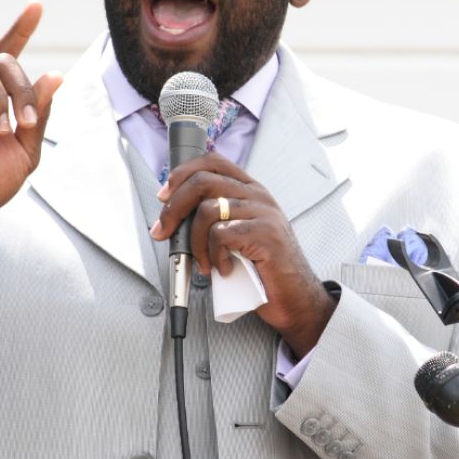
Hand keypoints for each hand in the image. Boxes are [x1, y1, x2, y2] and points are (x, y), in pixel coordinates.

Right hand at [0, 1, 64, 264]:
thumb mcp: (26, 151)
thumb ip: (39, 114)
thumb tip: (55, 74)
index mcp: (2, 100)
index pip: (10, 55)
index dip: (21, 28)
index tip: (36, 5)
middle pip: (3, 61)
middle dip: (21, 87)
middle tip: (25, 123)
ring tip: (0, 129)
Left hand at [150, 155, 335, 354]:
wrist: (295, 297)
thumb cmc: (264, 269)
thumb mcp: (238, 234)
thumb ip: (216, 219)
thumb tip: (174, 218)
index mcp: (250, 190)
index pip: (212, 162)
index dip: (181, 174)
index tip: (164, 197)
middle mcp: (258, 196)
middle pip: (202, 182)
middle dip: (174, 209)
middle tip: (164, 231)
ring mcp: (263, 213)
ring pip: (208, 210)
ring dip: (195, 242)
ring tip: (203, 263)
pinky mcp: (265, 234)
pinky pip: (222, 235)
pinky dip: (214, 256)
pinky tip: (224, 268)